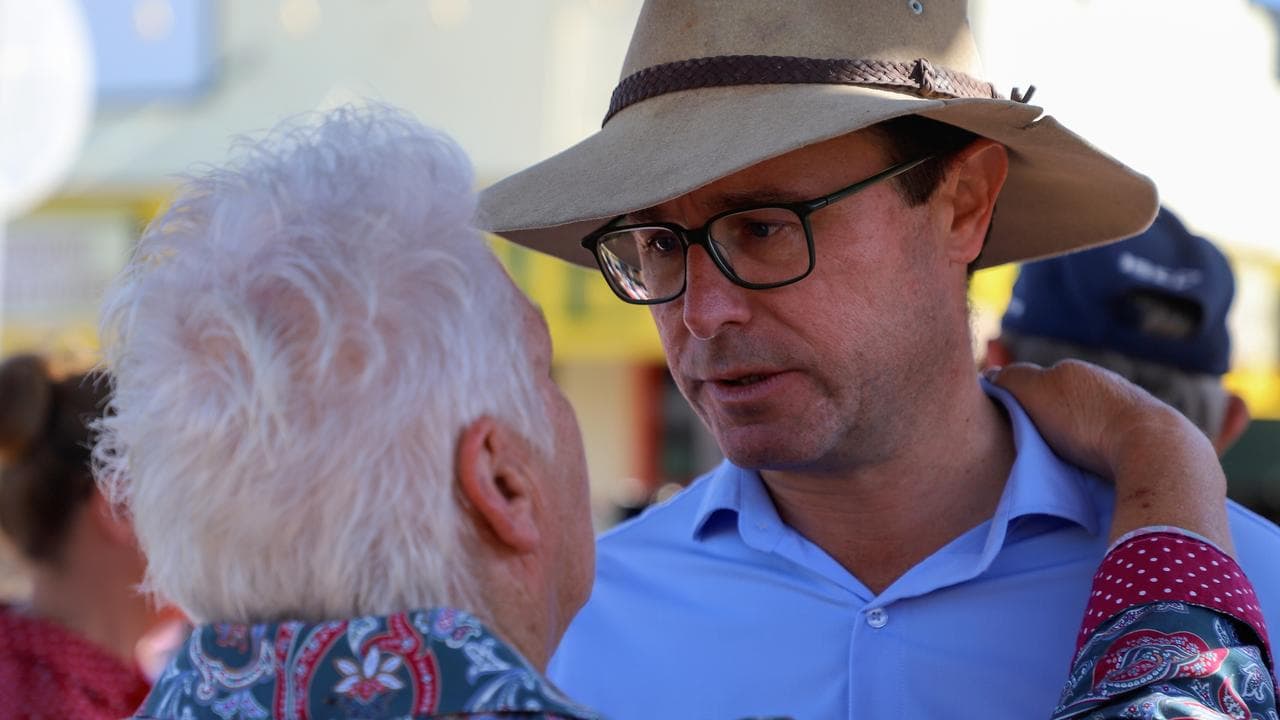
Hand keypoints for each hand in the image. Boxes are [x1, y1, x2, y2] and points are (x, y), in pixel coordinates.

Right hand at [987, 360, 1230, 551]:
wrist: (1154, 448)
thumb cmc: (1087, 421)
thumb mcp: (1035, 392)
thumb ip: (1010, 379)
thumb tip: (991, 375)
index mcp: (1075, 371)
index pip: (1035, 381)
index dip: (1019, 402)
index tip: (1009, 427)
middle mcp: (1104, 382)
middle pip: (1064, 400)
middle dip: (1051, 418)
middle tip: (1035, 447)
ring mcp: (1130, 407)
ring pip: (1091, 420)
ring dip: (1079, 435)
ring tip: (1066, 462)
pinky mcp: (1149, 434)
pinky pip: (1114, 439)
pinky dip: (1102, 449)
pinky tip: (1097, 466)